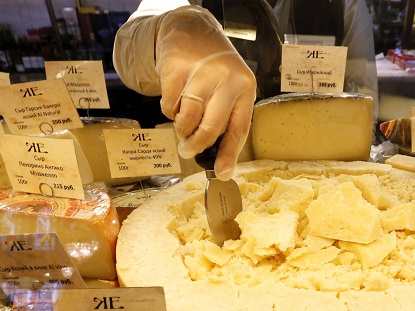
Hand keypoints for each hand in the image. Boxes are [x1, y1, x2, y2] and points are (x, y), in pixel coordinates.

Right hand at [155, 7, 255, 179]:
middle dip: (196, 145)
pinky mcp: (176, 70)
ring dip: (181, 129)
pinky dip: (170, 111)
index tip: (221, 173)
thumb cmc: (215, 71)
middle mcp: (226, 80)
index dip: (229, 155)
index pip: (238, 129)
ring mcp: (201, 74)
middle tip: (187, 150)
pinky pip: (170, 106)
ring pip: (187, 119)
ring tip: (183, 125)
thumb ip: (227, 119)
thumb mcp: (231, 90)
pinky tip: (176, 101)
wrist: (192, 32)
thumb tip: (219, 163)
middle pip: (210, 128)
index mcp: (245, 89)